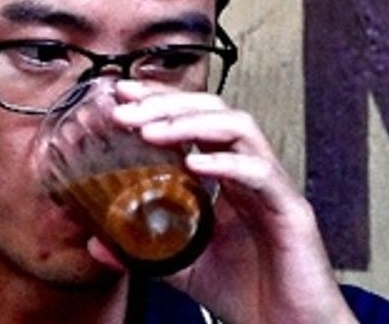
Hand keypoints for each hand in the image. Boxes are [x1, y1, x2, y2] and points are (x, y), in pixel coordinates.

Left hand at [101, 81, 354, 323]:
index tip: (121, 96)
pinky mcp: (292, 211)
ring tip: (151, 130)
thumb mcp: (181, 266)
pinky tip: (196, 164)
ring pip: (239, 127)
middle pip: (214, 111)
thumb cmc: (246, 293)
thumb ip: (143, 250)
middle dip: (167, 102)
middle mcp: (250, 172)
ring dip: (191, 122)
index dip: (160, 101)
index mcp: (227, 178)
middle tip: (125, 107)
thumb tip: (95, 243)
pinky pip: (261, 174)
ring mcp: (272, 187)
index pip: (195, 119)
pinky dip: (227, 163)